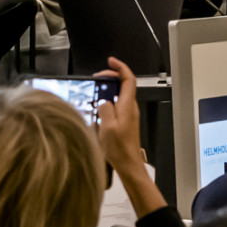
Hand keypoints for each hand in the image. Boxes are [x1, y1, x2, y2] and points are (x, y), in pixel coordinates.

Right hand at [95, 57, 166, 218]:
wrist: (129, 165)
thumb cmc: (120, 150)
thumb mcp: (108, 127)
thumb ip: (105, 109)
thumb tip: (104, 101)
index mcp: (128, 106)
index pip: (128, 79)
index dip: (120, 67)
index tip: (111, 61)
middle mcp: (131, 108)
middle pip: (124, 84)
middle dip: (110, 77)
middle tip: (97, 78)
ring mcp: (129, 115)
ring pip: (120, 95)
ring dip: (108, 90)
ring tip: (95, 93)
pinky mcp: (126, 122)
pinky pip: (117, 106)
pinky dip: (108, 102)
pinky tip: (98, 109)